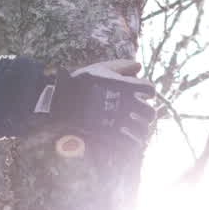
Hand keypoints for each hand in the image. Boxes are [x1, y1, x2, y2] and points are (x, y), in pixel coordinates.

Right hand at [33, 58, 157, 151]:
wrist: (59, 103)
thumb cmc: (78, 83)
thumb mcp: (98, 69)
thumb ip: (120, 66)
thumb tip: (138, 65)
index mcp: (125, 86)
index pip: (150, 90)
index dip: (148, 92)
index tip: (145, 95)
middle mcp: (125, 104)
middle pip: (150, 113)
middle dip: (147, 114)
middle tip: (140, 115)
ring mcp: (118, 122)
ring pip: (142, 130)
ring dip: (141, 130)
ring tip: (136, 129)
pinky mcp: (110, 136)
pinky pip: (131, 144)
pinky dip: (134, 144)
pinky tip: (131, 141)